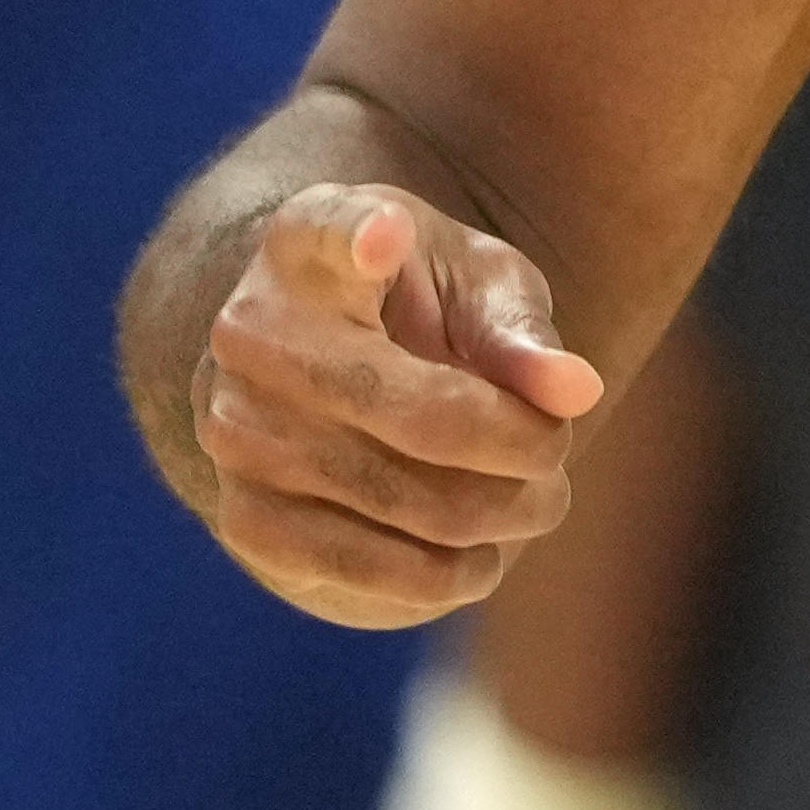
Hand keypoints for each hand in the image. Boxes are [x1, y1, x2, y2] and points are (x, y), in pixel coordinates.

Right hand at [190, 187, 609, 626]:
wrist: (319, 373)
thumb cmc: (419, 310)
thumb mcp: (477, 287)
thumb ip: (521, 332)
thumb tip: (576, 391)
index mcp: (305, 245)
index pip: (327, 233)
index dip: (360, 236)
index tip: (388, 233)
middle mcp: (249, 334)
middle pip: (429, 416)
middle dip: (527, 450)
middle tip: (558, 455)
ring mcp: (233, 431)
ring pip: (415, 506)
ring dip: (503, 517)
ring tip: (536, 502)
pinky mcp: (244, 519)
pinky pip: (374, 572)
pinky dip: (450, 576)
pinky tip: (478, 555)